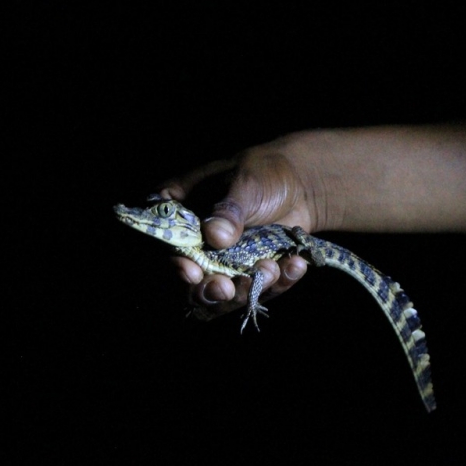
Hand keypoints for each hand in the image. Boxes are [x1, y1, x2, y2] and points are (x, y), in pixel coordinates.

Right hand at [158, 137, 321, 320]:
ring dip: (245, 289)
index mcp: (180, 211)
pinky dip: (276, 284)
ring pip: (223, 292)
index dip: (174, 262)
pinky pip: (257, 289)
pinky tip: (293, 265)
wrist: (300, 184)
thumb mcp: (245, 183)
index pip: (165, 242)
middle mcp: (195, 242)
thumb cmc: (262, 173)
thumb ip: (228, 210)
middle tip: (227, 289)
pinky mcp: (248, 273)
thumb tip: (215, 236)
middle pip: (190, 279)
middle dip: (208, 290)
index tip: (192, 273)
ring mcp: (221, 262)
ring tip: (272, 268)